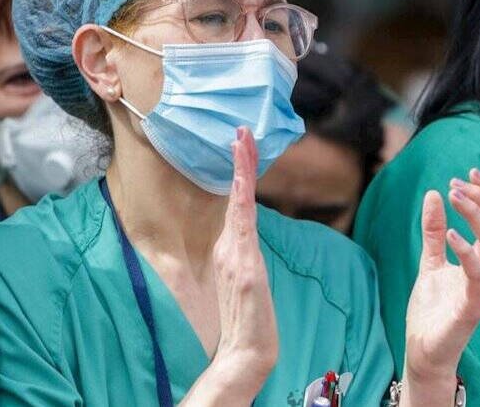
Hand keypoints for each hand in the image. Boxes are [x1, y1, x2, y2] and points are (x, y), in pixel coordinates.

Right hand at [209, 127, 278, 394]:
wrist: (248, 350)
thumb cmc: (250, 318)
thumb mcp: (248, 280)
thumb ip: (244, 257)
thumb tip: (246, 236)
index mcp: (231, 248)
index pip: (237, 202)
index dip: (239, 173)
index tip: (242, 144)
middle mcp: (230, 246)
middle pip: (235, 195)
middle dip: (240, 161)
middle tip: (242, 130)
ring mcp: (234, 254)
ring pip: (238, 204)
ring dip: (241, 171)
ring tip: (243, 141)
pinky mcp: (243, 266)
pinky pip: (241, 227)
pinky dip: (240, 202)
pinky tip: (240, 183)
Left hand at [404, 170, 479, 384]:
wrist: (424, 348)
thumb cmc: (434, 308)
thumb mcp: (431, 260)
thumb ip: (434, 231)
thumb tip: (434, 194)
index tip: (470, 171)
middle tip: (457, 182)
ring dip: (475, 215)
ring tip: (454, 196)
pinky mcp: (473, 307)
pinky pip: (478, 274)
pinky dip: (466, 250)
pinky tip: (451, 234)